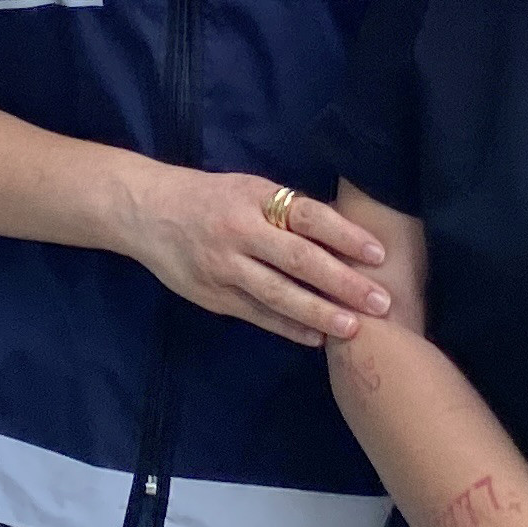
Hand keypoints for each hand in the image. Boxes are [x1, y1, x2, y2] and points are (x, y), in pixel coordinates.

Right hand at [116, 167, 392, 346]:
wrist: (147, 213)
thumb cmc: (210, 198)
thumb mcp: (248, 188)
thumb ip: (287, 210)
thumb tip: (342, 233)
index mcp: (255, 199)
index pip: (308, 217)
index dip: (345, 235)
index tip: (379, 254)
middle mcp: (240, 233)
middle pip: (299, 260)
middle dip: (343, 282)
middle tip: (380, 301)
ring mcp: (224, 268)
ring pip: (279, 295)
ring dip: (319, 313)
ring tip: (353, 327)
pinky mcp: (214, 296)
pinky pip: (258, 314)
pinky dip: (289, 327)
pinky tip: (316, 338)